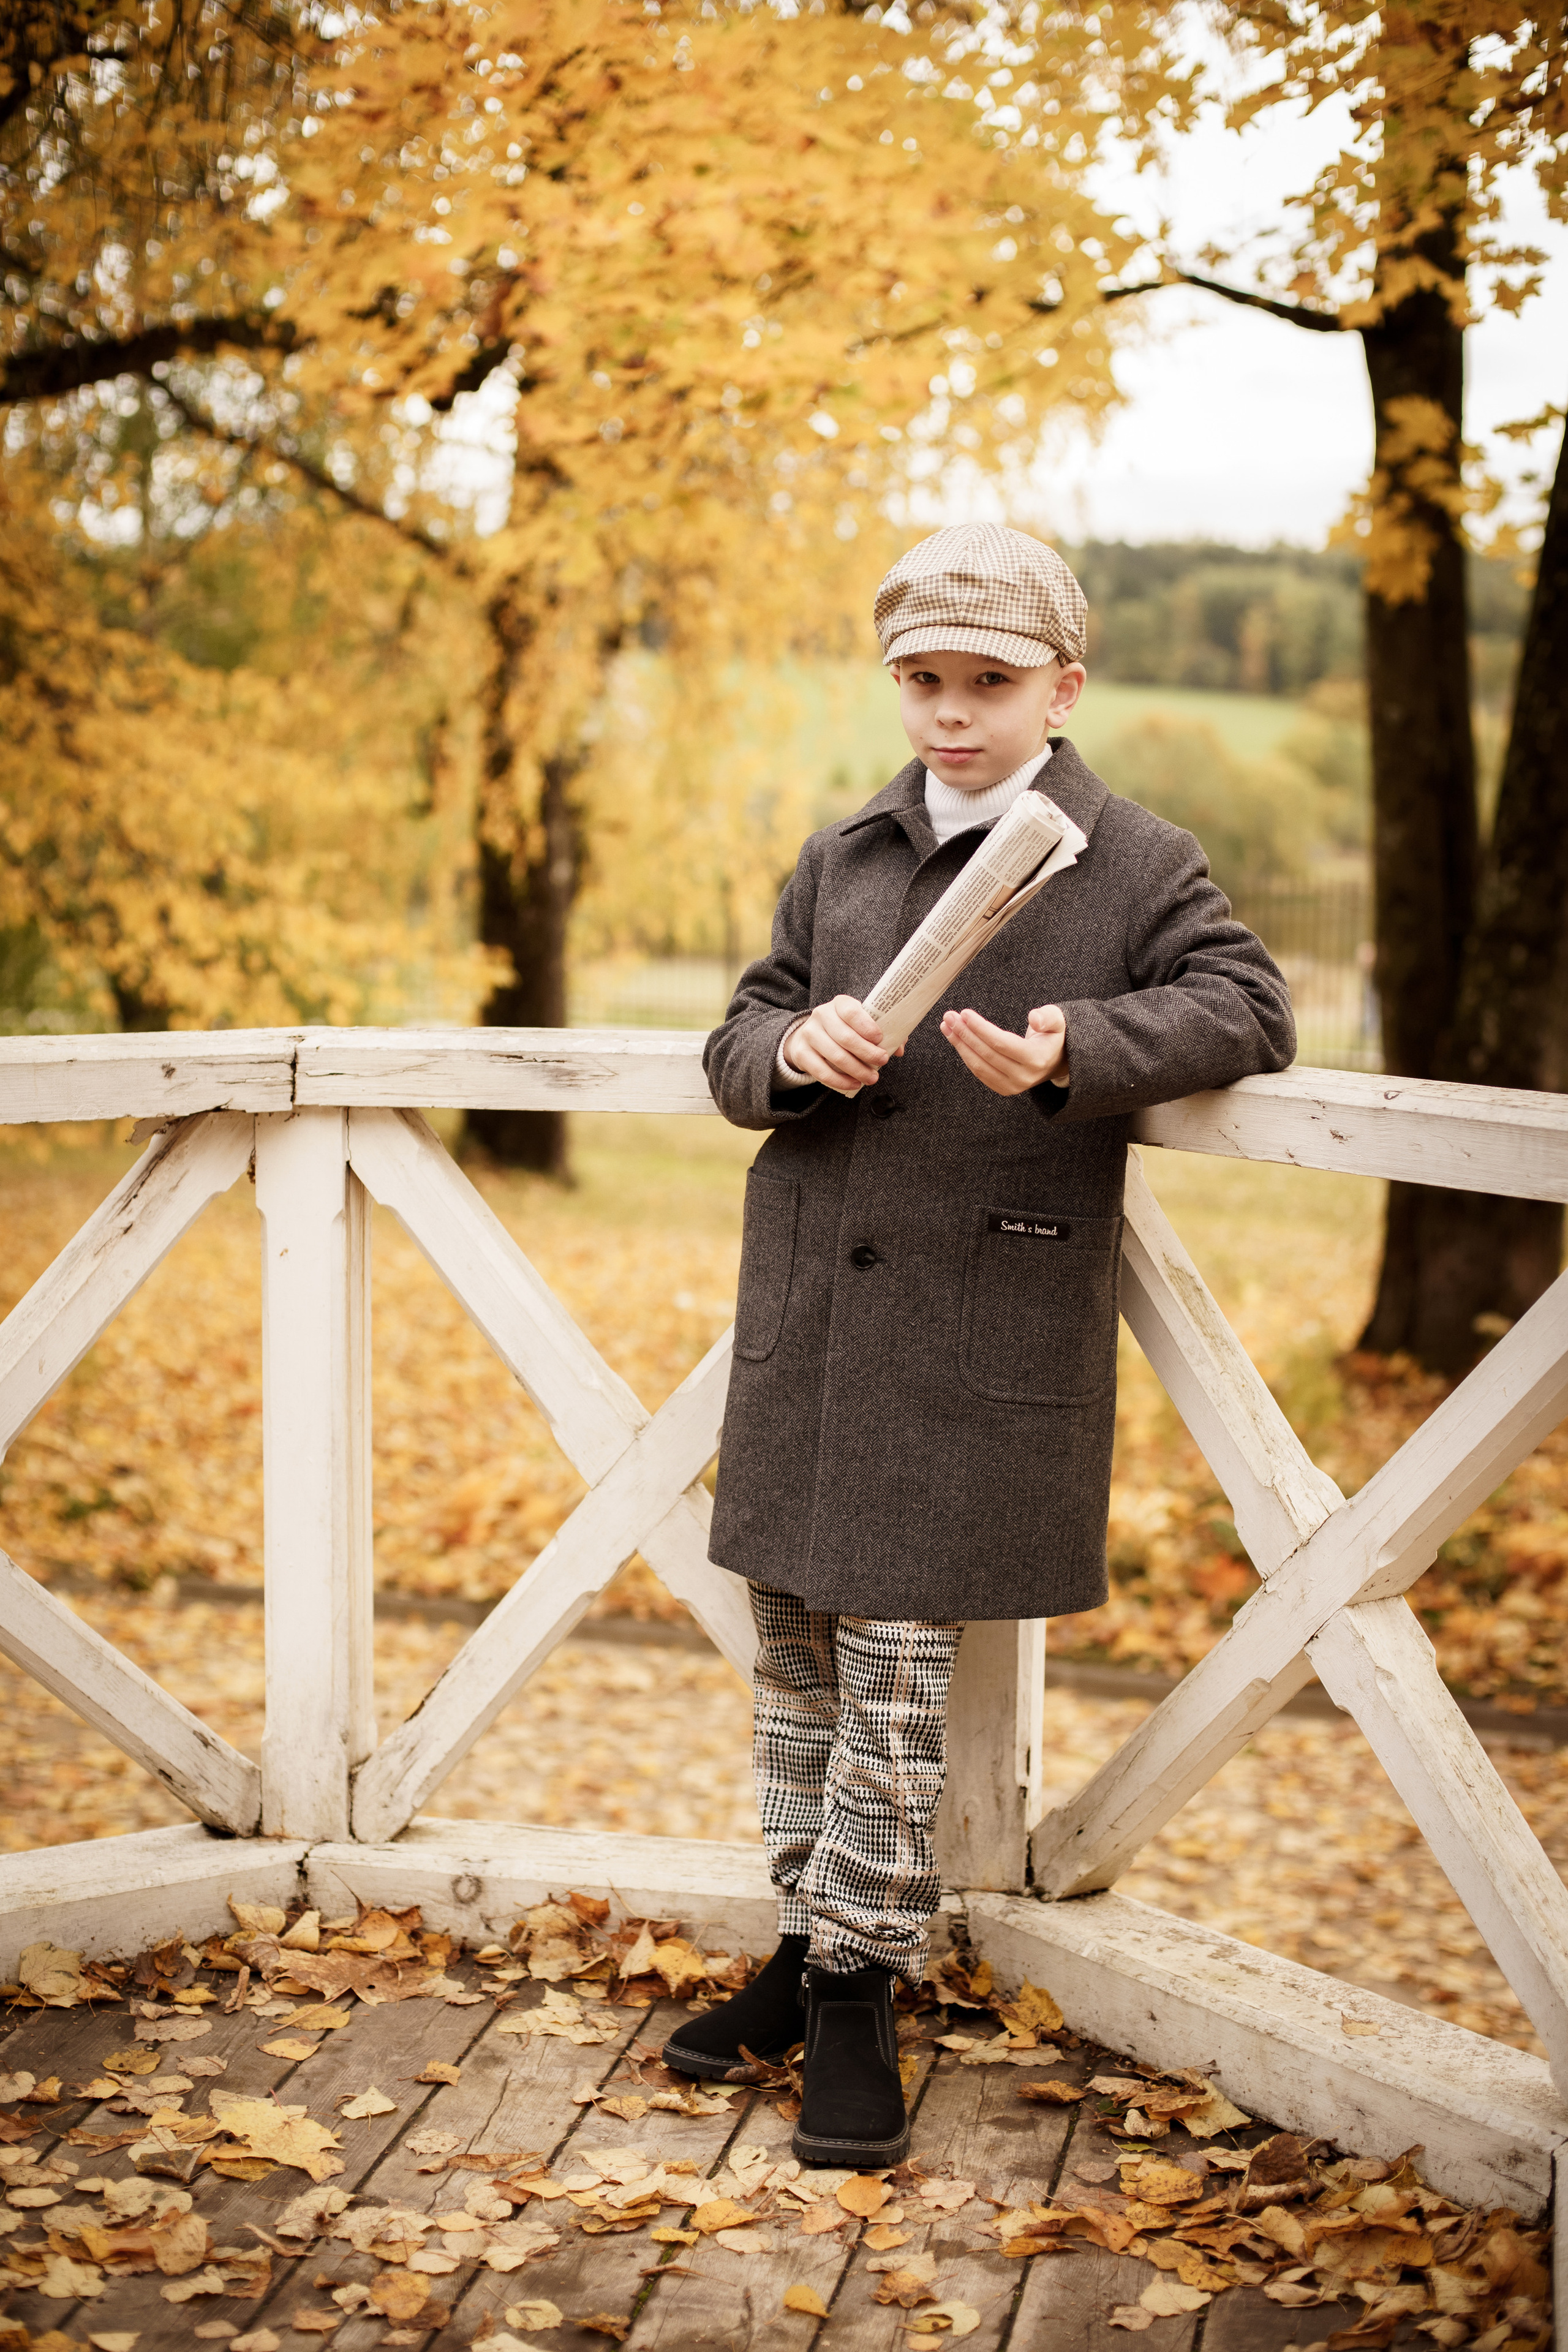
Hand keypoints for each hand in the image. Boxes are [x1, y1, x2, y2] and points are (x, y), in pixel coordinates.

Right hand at [783, 995, 902, 1095]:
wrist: (810, 1036)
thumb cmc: (844, 1029)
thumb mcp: (861, 1024)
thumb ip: (883, 1032)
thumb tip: (899, 1049)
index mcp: (839, 1004)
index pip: (851, 1012)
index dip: (867, 1026)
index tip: (880, 1039)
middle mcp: (821, 1015)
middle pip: (845, 1037)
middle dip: (867, 1053)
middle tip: (882, 1061)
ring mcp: (809, 1034)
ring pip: (836, 1056)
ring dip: (857, 1070)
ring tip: (872, 1078)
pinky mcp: (801, 1054)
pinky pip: (822, 1072)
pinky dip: (841, 1081)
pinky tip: (854, 1083)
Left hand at [939, 1003, 1068, 1096]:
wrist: (1055, 1061)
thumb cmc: (1052, 1036)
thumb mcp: (1058, 1021)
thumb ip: (1048, 1017)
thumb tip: (1034, 1018)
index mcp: (1036, 1059)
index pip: (1001, 1043)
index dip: (980, 1028)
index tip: (964, 1013)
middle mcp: (1024, 1077)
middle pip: (986, 1054)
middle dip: (964, 1034)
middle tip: (949, 1016)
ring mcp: (1013, 1086)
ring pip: (978, 1065)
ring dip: (960, 1045)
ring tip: (947, 1026)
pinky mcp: (1003, 1089)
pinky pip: (979, 1072)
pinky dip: (965, 1055)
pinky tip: (955, 1039)